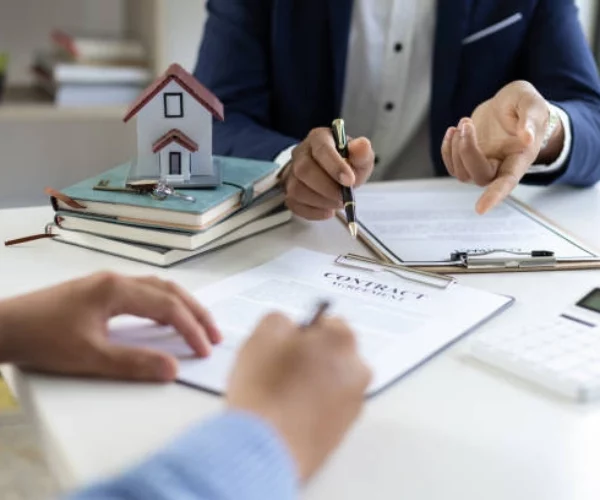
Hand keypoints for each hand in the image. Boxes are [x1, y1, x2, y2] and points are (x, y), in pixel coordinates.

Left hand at [0, 272, 221, 380]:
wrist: (3, 327)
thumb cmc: (42, 339)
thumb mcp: (90, 356)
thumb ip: (134, 362)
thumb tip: (173, 368)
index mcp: (117, 290)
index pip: (168, 306)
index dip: (191, 328)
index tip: (206, 349)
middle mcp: (116, 280)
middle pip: (169, 290)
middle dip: (196, 312)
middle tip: (215, 335)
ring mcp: (107, 283)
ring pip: (157, 288)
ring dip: (181, 306)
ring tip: (198, 326)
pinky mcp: (99, 291)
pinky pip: (143, 292)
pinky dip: (164, 304)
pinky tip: (164, 318)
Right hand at [227, 312, 370, 480]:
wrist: (265, 447)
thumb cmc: (265, 391)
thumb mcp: (262, 335)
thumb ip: (280, 320)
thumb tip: (287, 327)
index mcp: (341, 340)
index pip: (325, 322)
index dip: (300, 331)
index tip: (285, 342)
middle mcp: (357, 370)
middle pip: (332, 353)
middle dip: (311, 357)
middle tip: (280, 368)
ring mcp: (353, 403)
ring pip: (331, 381)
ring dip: (312, 383)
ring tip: (280, 394)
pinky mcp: (343, 432)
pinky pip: (328, 408)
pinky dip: (312, 407)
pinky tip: (286, 413)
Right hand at [282, 128, 374, 219]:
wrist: (332, 175)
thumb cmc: (346, 164)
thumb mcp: (360, 157)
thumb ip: (362, 153)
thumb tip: (361, 145)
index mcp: (319, 138)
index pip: (322, 149)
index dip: (335, 166)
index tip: (350, 181)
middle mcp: (301, 153)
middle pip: (304, 170)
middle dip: (327, 188)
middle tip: (344, 197)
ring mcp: (291, 173)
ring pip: (297, 189)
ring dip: (321, 201)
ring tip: (337, 202)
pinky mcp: (288, 192)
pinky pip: (294, 204)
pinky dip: (314, 212)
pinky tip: (328, 210)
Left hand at [441, 80, 563, 213]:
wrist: (509, 104)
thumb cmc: (524, 104)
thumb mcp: (531, 103)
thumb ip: (531, 120)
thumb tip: (527, 138)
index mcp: (520, 158)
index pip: (507, 183)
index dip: (494, 196)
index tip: (480, 209)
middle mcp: (501, 167)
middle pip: (479, 176)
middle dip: (467, 150)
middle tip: (467, 123)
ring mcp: (483, 165)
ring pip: (462, 173)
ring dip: (456, 148)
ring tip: (464, 123)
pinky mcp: (468, 160)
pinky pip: (452, 166)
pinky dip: (447, 149)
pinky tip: (453, 131)